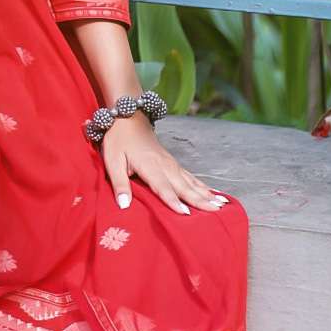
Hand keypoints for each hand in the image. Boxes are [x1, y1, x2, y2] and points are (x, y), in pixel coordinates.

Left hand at [101, 112, 229, 214]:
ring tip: (219, 205)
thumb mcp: (111, 161)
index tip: (185, 214)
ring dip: (205, 193)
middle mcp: (164, 164)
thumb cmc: (118, 140)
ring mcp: (171, 162)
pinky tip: (212, 193)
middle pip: (182, 185)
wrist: (128, 116)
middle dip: (198, 200)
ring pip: (190, 181)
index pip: (162, 186)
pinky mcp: (172, 161)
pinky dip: (202, 185)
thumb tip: (123, 206)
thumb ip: (119, 184)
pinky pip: (190, 176)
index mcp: (149, 165)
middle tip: (214, 212)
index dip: (173, 200)